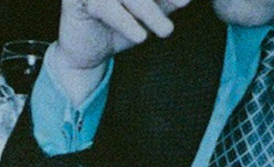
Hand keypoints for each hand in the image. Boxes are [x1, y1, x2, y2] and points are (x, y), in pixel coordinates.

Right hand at [52, 0, 189, 87]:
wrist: (88, 53)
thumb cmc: (119, 27)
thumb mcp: (150, 13)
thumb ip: (166, 1)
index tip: (185, 0)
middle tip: (183, 4)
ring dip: (149, 11)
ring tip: (165, 30)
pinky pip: (104, 7)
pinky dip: (125, 22)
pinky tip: (140, 36)